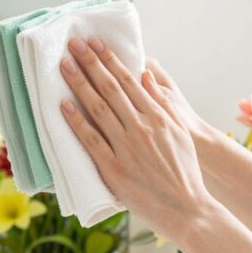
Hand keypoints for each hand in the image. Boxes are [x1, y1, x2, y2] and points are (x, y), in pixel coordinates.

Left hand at [59, 37, 214, 243]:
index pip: (129, 81)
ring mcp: (127, 148)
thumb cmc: (184, 172)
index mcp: (158, 117)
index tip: (95, 43)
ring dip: (79, 84)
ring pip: (98, 109)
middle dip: (90, 63)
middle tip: (74, 43)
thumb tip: (145, 75)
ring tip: (64, 65)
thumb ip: (161, 103)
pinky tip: (63, 105)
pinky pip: (91, 141)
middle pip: (111, 89)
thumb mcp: (179, 132)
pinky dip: (76, 122)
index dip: (110, 60)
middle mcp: (142, 128)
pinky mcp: (115, 169)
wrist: (188, 209)